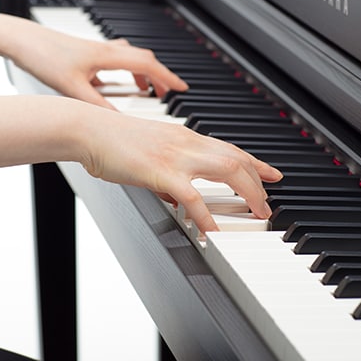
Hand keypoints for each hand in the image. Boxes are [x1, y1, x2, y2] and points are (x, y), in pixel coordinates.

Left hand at [7, 20, 187, 108]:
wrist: (22, 40)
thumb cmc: (44, 57)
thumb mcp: (73, 88)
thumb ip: (98, 106)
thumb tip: (119, 124)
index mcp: (107, 56)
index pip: (148, 65)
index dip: (168, 78)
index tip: (182, 88)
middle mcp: (105, 50)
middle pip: (142, 60)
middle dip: (158, 77)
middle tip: (167, 93)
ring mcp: (94, 50)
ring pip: (127, 59)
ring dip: (140, 74)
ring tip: (144, 91)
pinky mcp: (83, 54)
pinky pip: (111, 62)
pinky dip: (120, 73)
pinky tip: (109, 86)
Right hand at [77, 108, 282, 232]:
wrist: (89, 130)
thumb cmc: (111, 140)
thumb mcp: (148, 153)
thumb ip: (168, 174)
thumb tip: (178, 198)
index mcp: (182, 136)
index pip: (228, 148)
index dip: (254, 162)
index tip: (271, 173)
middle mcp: (185, 142)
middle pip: (236, 159)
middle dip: (258, 182)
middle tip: (267, 203)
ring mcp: (175, 156)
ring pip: (227, 170)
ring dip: (247, 193)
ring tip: (256, 213)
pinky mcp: (160, 172)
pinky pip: (193, 196)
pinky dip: (206, 215)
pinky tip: (211, 230)